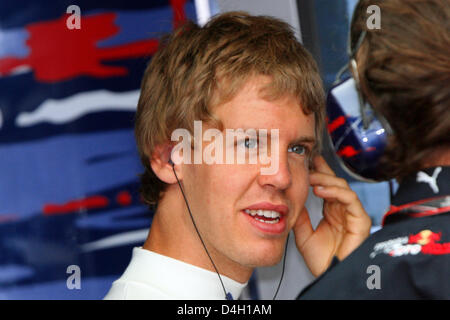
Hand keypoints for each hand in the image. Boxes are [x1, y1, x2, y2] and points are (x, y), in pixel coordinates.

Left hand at [293, 156, 371, 276]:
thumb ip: (300, 216)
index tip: (307, 161)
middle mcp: (343, 210)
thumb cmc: (320, 260)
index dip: (318, 173)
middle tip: (309, 162)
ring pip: (343, 188)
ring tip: (311, 177)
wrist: (329, 275)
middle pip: (335, 183)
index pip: (326, 186)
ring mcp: (353, 214)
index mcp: (331, 212)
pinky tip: (320, 190)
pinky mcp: (361, 220)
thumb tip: (291, 200)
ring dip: (326, 180)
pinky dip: (335, 192)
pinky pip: (350, 199)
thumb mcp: (303, 233)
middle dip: (322, 170)